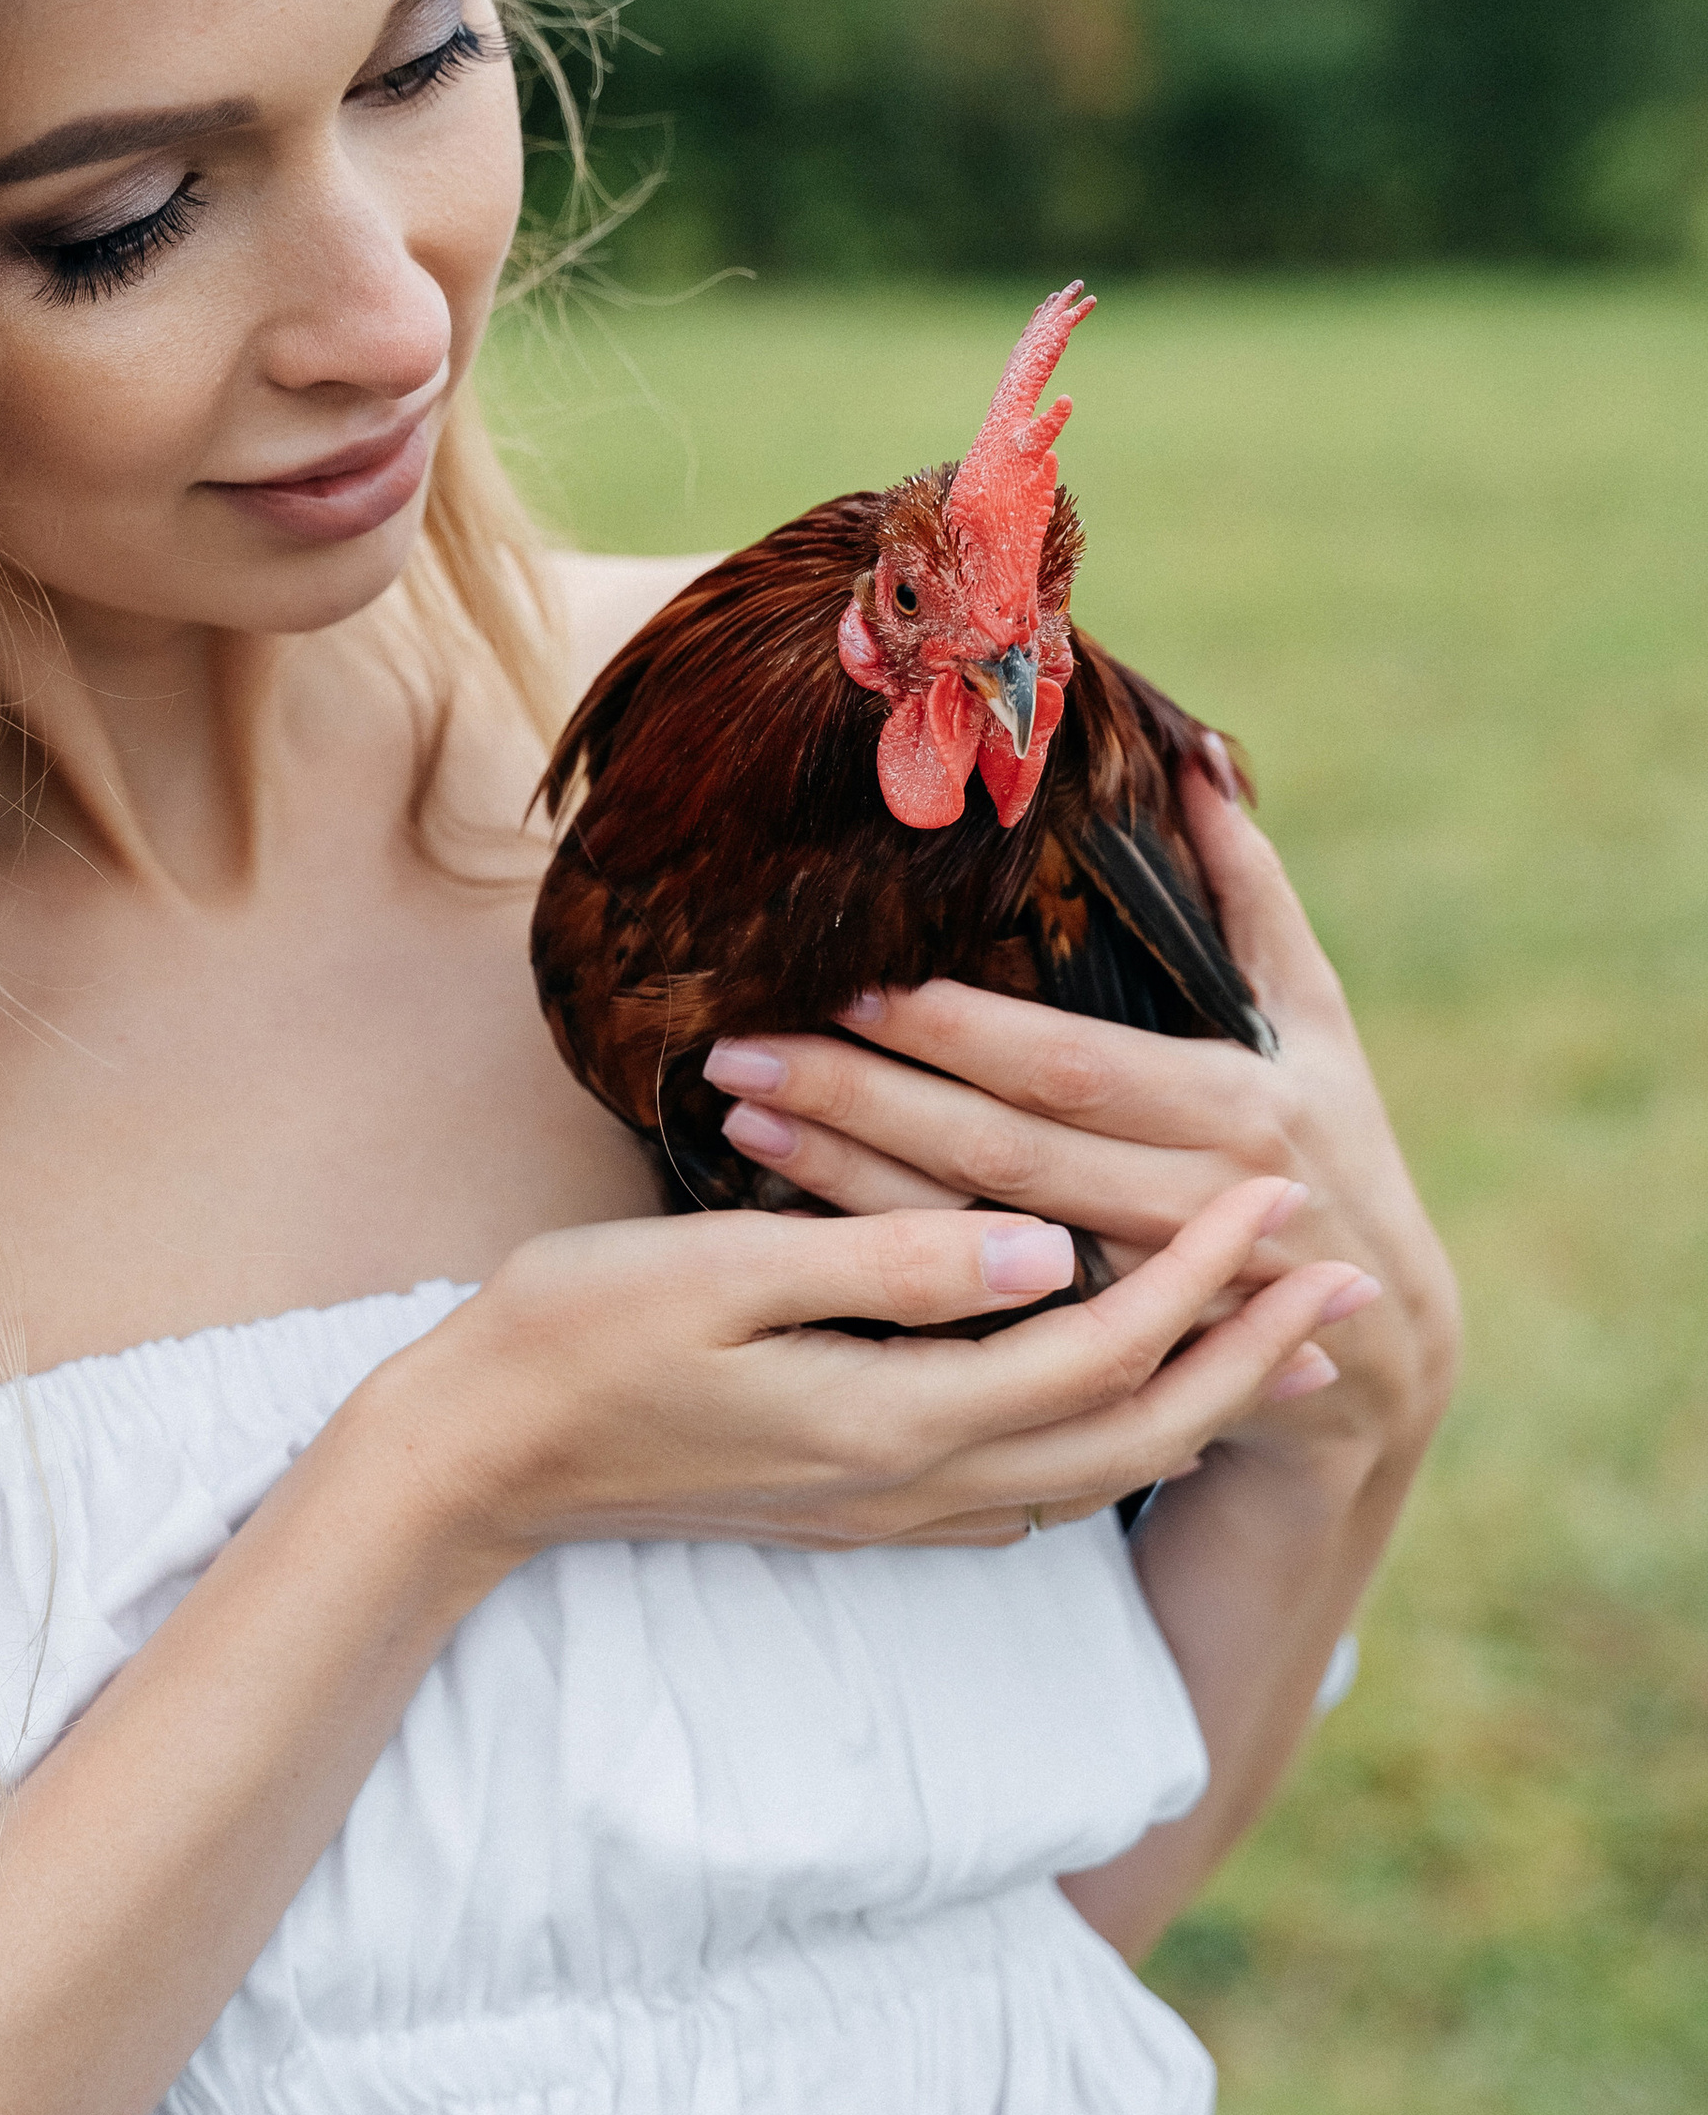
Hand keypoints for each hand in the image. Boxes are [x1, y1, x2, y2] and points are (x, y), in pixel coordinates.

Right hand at [368, 1173, 1374, 1568]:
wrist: (476, 1462)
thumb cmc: (575, 1337)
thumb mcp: (725, 1272)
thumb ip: (896, 1260)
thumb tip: (1048, 1244)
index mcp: (895, 1418)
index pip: (1099, 1347)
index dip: (1199, 1270)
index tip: (1277, 1187)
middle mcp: (914, 1485)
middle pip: (1131, 1436)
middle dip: (1243, 1355)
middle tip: (1338, 1283)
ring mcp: (887, 1511)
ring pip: (1089, 1475)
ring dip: (1193, 1403)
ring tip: (1271, 1341)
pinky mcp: (858, 1508)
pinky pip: (1027, 1491)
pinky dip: (1107, 1442)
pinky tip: (1124, 1406)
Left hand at [697, 769, 1458, 1486]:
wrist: (1377, 1344)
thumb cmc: (1337, 1140)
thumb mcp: (1315, 1016)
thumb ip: (1249, 889)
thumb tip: (1192, 757)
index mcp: (1232, 1108)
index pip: (1062, 1064)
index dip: (951, 1028)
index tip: (845, 979)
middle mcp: (1188, 1206)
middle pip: (995, 1151)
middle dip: (860, 1098)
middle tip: (738, 1049)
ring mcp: (1139, 1294)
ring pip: (965, 1237)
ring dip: (845, 1179)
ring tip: (740, 1118)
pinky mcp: (1097, 1356)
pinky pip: (968, 1306)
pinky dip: (878, 1258)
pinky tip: (786, 1214)